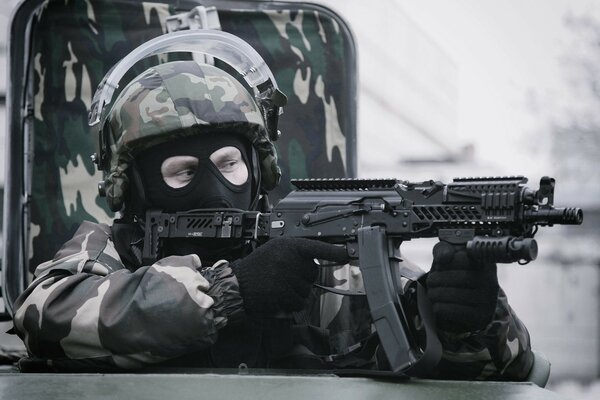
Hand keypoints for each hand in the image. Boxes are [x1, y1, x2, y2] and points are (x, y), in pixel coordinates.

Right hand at [230, 238, 347, 314]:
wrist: (238, 283)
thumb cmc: (257, 267)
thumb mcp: (275, 250)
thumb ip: (295, 252)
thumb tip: (316, 261)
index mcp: (289, 246)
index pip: (317, 248)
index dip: (334, 252)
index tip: (347, 254)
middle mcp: (289, 259)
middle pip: (313, 272)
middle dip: (304, 277)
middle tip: (285, 275)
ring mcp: (287, 276)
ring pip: (307, 289)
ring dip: (297, 291)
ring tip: (279, 285)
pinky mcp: (283, 292)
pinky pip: (300, 301)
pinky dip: (292, 302)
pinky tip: (279, 295)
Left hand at [426, 241, 498, 332]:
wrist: (465, 306)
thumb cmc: (454, 277)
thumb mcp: (448, 260)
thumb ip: (443, 251)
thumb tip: (444, 256)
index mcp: (484, 263)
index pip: (464, 259)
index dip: (447, 262)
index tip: (439, 265)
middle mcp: (490, 282)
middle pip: (461, 278)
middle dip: (438, 279)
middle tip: (430, 282)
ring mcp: (488, 301)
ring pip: (456, 295)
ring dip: (436, 294)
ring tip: (432, 293)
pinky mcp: (481, 317)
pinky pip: (455, 311)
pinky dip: (440, 308)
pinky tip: (437, 305)